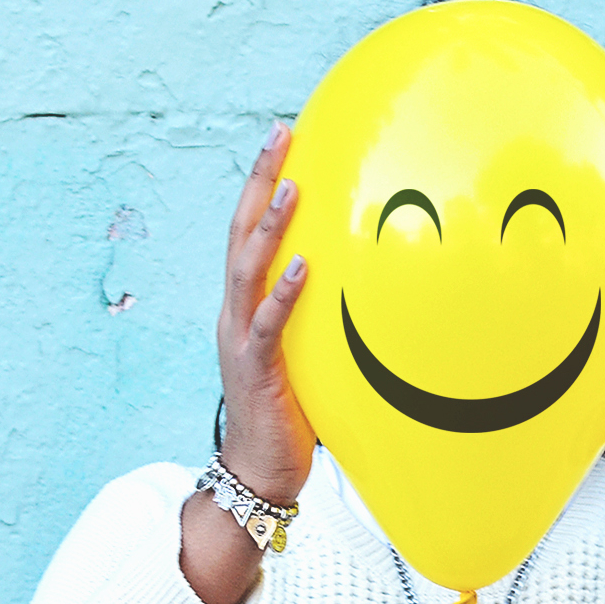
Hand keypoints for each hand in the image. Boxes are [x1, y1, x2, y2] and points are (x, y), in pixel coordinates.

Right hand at [181, 124, 317, 603]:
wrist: (258, 472)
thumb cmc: (289, 416)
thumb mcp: (307, 354)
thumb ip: (322, 319)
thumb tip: (368, 288)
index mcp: (246, 305)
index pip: (250, 231)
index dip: (263, 182)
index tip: (283, 137)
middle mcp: (236, 312)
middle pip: (240, 231)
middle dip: (261, 179)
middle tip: (280, 132)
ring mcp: (241, 338)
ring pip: (247, 267)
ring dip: (270, 224)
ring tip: (293, 183)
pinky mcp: (256, 368)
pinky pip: (268, 324)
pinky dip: (283, 292)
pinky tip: (303, 265)